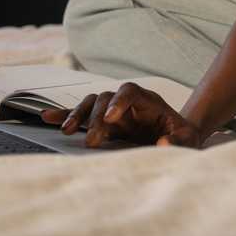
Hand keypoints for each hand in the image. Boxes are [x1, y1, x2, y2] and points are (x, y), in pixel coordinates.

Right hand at [41, 82, 202, 148]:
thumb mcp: (188, 139)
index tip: (110, 120)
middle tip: (93, 142)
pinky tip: (47, 117)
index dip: (118, 102)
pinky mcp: (103, 122)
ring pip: (90, 103)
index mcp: (148, 101)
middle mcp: (127, 101)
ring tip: (67, 131)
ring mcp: (113, 110)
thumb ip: (177, 141)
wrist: (177, 135)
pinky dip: (64, 114)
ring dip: (77, 115)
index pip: (130, 91)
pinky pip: (81, 114)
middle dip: (96, 118)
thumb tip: (162, 144)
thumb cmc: (183, 135)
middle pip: (106, 98)